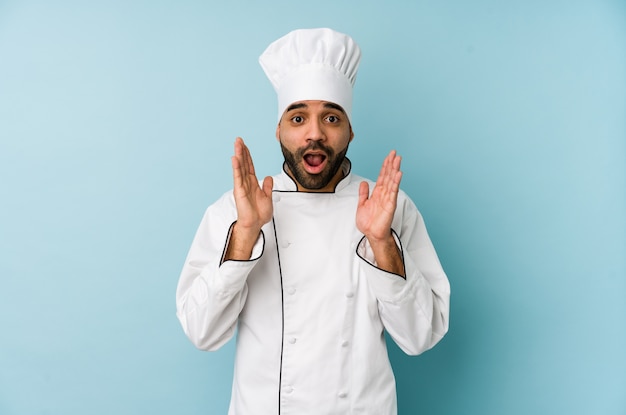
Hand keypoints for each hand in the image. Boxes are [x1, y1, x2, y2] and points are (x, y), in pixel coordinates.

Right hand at [225, 137, 272, 259]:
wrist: (255, 224)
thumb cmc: (259, 214)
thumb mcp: (267, 197)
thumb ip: (268, 186)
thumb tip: (269, 177)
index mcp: (253, 183)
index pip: (250, 166)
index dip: (248, 155)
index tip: (245, 145)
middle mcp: (246, 183)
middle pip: (244, 164)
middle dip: (242, 151)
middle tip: (238, 139)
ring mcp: (242, 186)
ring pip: (240, 168)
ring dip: (239, 156)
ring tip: (237, 145)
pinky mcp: (239, 191)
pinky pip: (238, 177)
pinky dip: (236, 168)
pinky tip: (235, 159)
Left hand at [356, 150, 401, 241]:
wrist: (371, 234)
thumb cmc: (368, 222)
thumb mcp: (362, 204)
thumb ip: (363, 193)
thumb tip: (364, 182)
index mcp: (377, 193)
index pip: (382, 176)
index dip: (385, 166)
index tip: (389, 156)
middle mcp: (384, 194)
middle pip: (388, 176)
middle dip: (391, 164)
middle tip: (395, 153)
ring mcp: (388, 198)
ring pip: (392, 181)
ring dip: (395, 170)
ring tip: (398, 160)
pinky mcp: (390, 204)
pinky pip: (393, 192)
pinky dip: (395, 182)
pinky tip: (398, 174)